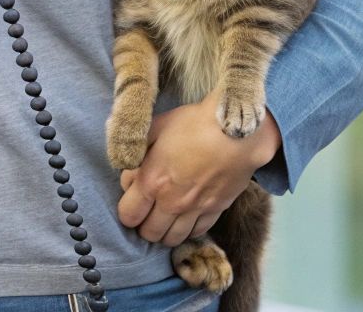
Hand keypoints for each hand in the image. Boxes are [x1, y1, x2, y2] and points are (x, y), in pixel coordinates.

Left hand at [115, 90, 280, 246]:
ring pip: (173, 239)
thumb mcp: (154, 129)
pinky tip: (186, 218)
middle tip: (147, 212)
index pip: (128, 216)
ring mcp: (196, 210)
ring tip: (165, 219)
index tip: (132, 201)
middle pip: (149, 234)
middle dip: (144, 225)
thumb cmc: (192, 124)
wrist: (236, 129)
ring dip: (165, 232)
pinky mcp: (217, 210)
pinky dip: (188, 230)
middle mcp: (172, 203)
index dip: (127, 211)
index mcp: (151, 182)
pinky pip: (197, 233)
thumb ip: (134, 153)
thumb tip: (126, 172)